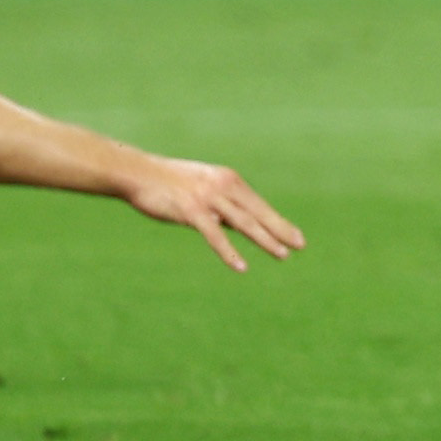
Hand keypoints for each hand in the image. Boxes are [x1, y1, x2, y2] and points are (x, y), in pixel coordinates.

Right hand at [117, 150, 306, 267]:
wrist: (138, 173)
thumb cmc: (167, 182)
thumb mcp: (201, 188)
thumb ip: (220, 202)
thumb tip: (235, 221)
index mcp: (227, 180)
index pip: (258, 204)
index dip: (278, 221)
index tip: (296, 235)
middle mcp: (223, 186)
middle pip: (258, 212)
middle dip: (281, 230)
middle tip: (302, 245)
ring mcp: (208, 198)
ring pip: (244, 223)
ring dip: (265, 240)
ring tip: (283, 255)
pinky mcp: (192, 212)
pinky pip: (215, 236)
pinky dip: (230, 252)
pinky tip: (242, 267)